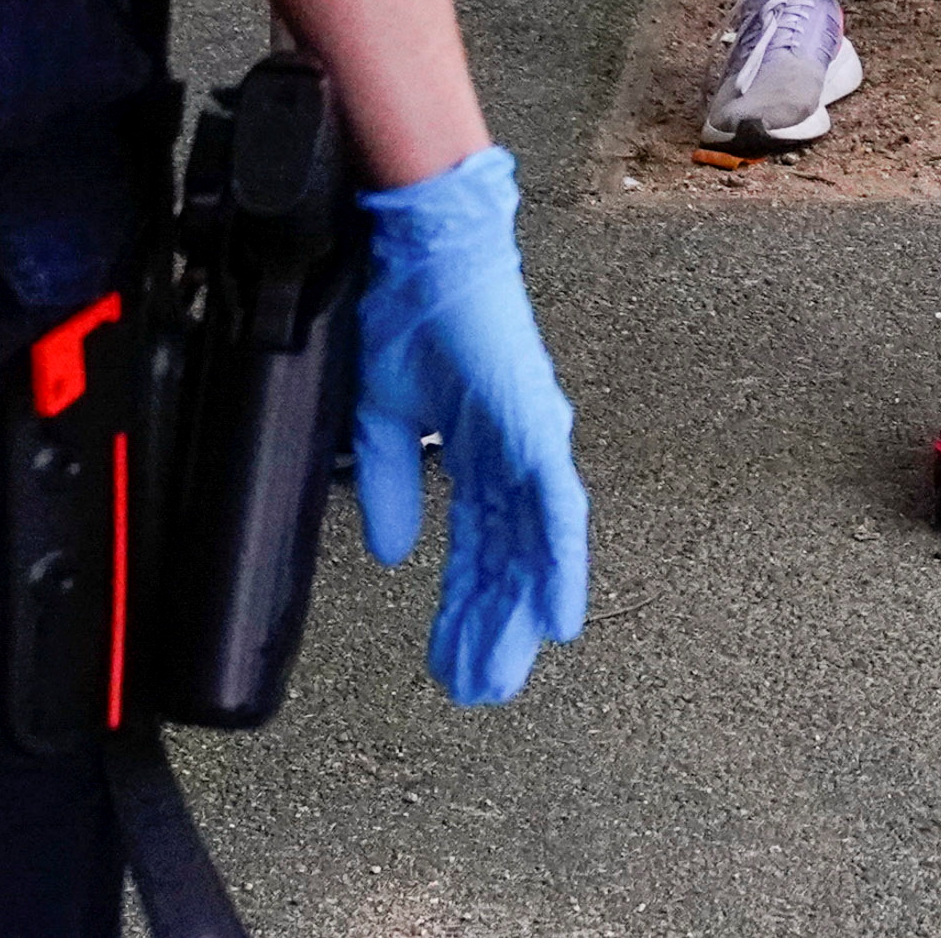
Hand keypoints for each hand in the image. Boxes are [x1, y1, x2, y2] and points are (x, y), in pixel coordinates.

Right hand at [349, 147, 588, 704]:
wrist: (415, 251)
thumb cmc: (404, 313)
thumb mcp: (381, 418)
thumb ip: (390, 485)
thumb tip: (392, 549)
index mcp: (474, 452)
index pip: (474, 548)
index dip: (463, 607)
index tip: (453, 663)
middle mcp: (511, 453)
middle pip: (507, 559)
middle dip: (493, 627)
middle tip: (483, 688)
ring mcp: (528, 439)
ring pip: (533, 546)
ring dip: (521, 611)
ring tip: (506, 669)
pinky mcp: (534, 424)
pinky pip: (554, 505)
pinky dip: (558, 561)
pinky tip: (557, 610)